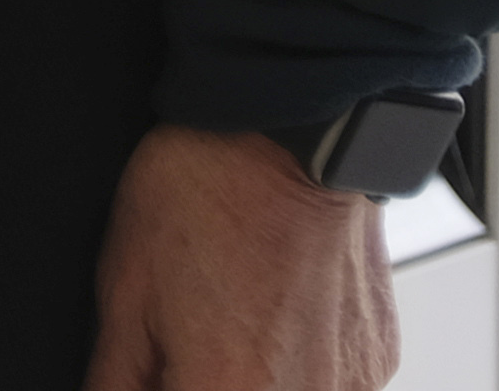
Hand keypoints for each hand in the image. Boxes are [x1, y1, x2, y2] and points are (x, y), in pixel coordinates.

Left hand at [84, 126, 396, 390]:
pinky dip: (294, 363)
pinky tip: (270, 311)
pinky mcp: (378, 358)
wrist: (287, 133)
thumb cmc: (205, 194)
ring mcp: (352, 383)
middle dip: (202, 379)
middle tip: (186, 339)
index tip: (152, 371)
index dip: (158, 388)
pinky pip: (329, 383)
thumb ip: (120, 374)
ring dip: (248, 378)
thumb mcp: (126, 289)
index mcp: (231, 390)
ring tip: (227, 318)